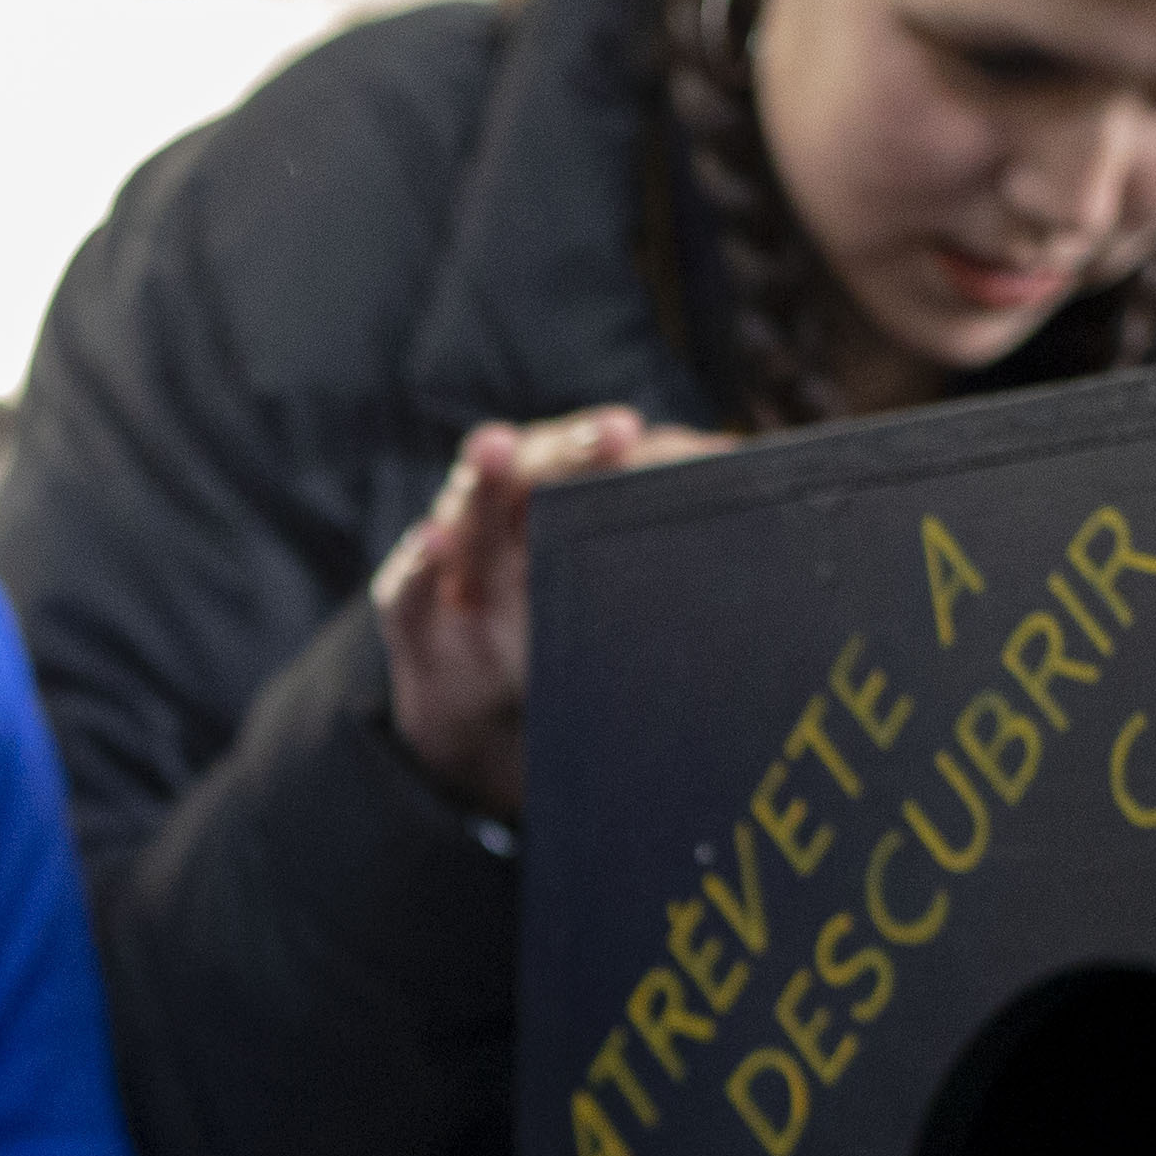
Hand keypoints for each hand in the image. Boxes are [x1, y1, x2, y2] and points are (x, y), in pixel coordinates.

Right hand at [369, 408, 733, 823]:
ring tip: (498, 448)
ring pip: (469, 514)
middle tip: (617, 432)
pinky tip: (432, 543)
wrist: (475, 723)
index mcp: (558, 511)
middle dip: (571, 451)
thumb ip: (664, 557)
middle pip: (534, 473)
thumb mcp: (615, 604)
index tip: (664, 441)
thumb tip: (748, 506)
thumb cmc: (558, 643)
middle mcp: (508, 526)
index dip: (622, 450)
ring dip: (485, 481)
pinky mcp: (414, 621)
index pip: (589, 465)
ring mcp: (456, 570)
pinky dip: (418, 566)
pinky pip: (407, 589)